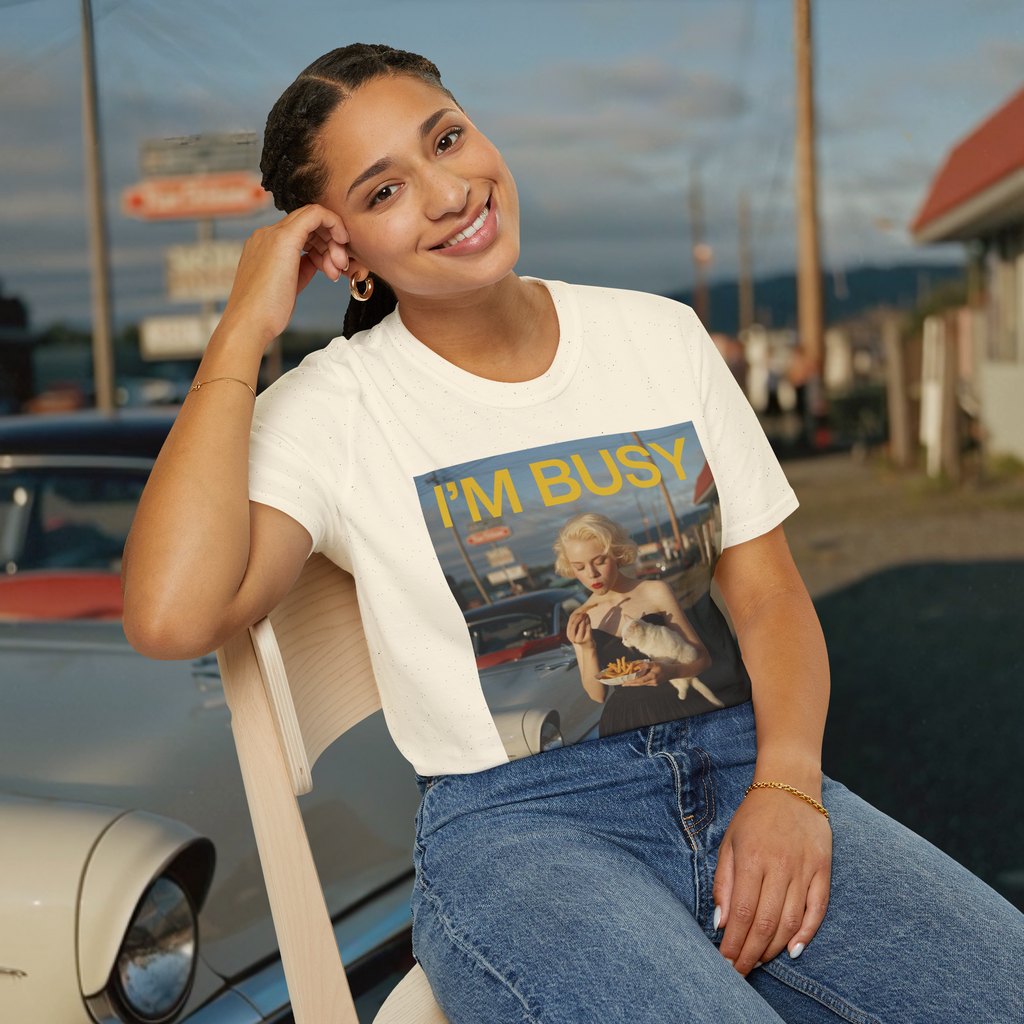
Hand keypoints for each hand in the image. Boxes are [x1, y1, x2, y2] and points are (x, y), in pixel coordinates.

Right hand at [219, 204, 349, 347]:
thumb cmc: (266, 312)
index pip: (300, 232)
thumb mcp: (289, 284)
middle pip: (308, 224)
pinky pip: (316, 214)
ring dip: (333, 242)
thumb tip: (318, 260)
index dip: (322, 245)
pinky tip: (341, 243)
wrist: (249, 323)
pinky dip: (334, 224)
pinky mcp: (283, 238)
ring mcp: (272, 234)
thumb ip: (302, 267)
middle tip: (340, 267)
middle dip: (331, 243)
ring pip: (313, 218)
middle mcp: (266, 235)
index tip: (333, 266)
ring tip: (337, 270)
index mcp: (264, 245)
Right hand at [565, 608, 593, 647]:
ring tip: (586, 614)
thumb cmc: (581, 636)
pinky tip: (588, 619)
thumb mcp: (576, 630)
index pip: (570, 622)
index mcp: (569, 634)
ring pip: (581, 625)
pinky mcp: (588, 639)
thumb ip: (576, 622)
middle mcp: (573, 637)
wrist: (587, 648)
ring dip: (584, 618)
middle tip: (583, 612)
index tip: (579, 610)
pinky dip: (588, 622)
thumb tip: (580, 610)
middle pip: (574, 624)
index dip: (575, 615)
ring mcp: (580, 639)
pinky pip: (588, 628)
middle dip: (579, 617)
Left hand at [620, 660, 660, 686]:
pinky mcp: (654, 684)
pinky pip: (645, 684)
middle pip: (640, 684)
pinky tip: (636, 682)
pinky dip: (640, 683)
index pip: (641, 680)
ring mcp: (654, 684)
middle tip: (623, 684)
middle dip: (631, 684)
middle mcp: (653, 682)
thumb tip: (638, 666)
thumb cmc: (663, 666)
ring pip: (642, 684)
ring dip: (635, 684)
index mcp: (652, 676)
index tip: (626, 681)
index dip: (633, 681)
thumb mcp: (655, 663)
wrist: (672, 672)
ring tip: (628, 683)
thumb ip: (646, 665)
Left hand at [713, 786, 831, 974]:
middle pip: (766, 923)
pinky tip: (793, 950)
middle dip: (751, 953)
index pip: (742, 913)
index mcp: (752, 858)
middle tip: (740, 972)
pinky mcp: (823, 869)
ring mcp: (804, 868)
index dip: (734, 943)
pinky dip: (807, 933)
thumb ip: (724, 883)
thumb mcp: (729, 843)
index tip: (725, 962)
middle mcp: (779, 866)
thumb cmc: (754, 817)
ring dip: (774, 948)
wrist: (790, 786)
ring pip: (791, 921)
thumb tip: (721, 922)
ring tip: (759, 961)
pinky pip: (818, 909)